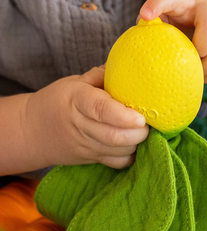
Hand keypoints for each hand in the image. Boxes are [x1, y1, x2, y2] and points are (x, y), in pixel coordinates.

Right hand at [23, 66, 148, 168]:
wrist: (32, 130)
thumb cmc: (58, 100)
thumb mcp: (74, 82)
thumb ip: (101, 75)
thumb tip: (129, 67)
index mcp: (76, 100)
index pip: (100, 109)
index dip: (122, 115)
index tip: (141, 117)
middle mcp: (81, 125)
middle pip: (113, 136)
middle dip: (139, 133)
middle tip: (149, 123)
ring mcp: (85, 146)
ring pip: (117, 152)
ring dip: (137, 144)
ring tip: (144, 132)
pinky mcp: (90, 158)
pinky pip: (116, 163)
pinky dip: (130, 156)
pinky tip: (134, 144)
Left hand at [140, 0, 206, 82]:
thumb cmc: (187, 20)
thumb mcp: (171, 17)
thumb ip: (155, 27)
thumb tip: (137, 47)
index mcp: (186, 3)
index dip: (158, 4)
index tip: (145, 15)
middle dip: (200, 48)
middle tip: (190, 57)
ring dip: (206, 69)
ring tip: (194, 73)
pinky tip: (203, 75)